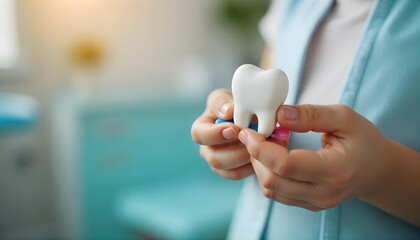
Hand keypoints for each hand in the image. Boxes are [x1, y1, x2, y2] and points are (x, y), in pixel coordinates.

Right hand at [191, 89, 253, 179]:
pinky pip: (240, 175)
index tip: (234, 129)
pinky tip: (263, 155)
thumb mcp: (227, 97)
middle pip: (214, 158)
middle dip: (235, 151)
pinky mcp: (232, 171)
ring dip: (246, 159)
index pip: (199, 135)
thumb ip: (223, 102)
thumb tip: (227, 112)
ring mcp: (219, 162)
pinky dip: (252, 167)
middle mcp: (207, 148)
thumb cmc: (234, 104)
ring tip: (262, 147)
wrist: (250, 115)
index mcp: (201, 129)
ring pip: (228, 170)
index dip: (215, 134)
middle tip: (253, 142)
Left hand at [238, 104, 419, 225]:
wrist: (377, 170)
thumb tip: (279, 114)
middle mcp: (323, 193)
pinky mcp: (308, 204)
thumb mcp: (344, 117)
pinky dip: (268, 173)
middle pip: (272, 180)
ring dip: (259, 164)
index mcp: (334, 170)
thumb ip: (311, 114)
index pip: (285, 165)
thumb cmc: (363, 140)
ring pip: (270, 189)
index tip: (248, 131)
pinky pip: (276, 193)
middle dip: (255, 155)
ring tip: (267, 142)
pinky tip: (274, 156)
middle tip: (256, 133)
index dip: (260, 148)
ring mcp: (315, 203)